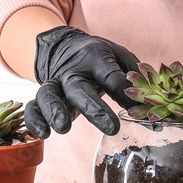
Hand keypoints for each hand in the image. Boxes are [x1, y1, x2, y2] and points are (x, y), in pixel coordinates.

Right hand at [26, 26, 140, 137]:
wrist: (63, 47)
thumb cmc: (98, 57)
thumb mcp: (119, 56)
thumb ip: (133, 78)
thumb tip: (150, 113)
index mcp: (94, 58)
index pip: (110, 75)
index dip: (124, 92)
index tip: (140, 109)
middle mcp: (71, 72)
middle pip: (79, 89)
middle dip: (95, 109)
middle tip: (112, 128)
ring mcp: (54, 84)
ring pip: (48, 95)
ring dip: (54, 111)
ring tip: (63, 128)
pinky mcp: (42, 97)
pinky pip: (32, 107)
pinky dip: (34, 120)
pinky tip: (44, 134)